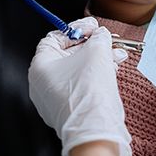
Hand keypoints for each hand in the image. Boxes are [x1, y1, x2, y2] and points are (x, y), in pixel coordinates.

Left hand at [28, 17, 130, 155]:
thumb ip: (98, 38)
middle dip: (92, 45)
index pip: (55, 38)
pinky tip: (112, 68)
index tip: (92, 27)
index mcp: (39, 66)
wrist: (96, 128)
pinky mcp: (69, 109)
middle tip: (106, 39)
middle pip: (68, 54)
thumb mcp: (96, 52)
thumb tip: (101, 35)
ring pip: (78, 70)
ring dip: (98, 59)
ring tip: (116, 53)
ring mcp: (54, 98)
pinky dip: (96, 74)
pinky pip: (81, 85)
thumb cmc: (88, 93)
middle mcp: (42, 83)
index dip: (76, 29)